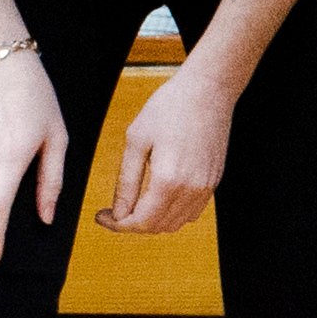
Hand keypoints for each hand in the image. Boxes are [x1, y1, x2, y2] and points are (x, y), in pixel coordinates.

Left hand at [100, 59, 235, 234]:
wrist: (208, 90)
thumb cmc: (169, 108)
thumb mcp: (136, 140)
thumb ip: (127, 181)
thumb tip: (118, 212)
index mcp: (169, 180)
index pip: (141, 222)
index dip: (117, 225)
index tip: (101, 217)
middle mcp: (192, 189)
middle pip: (158, 226)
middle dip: (132, 224)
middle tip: (113, 211)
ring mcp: (207, 187)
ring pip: (176, 223)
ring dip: (152, 221)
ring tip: (133, 204)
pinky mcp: (214, 181)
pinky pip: (192, 212)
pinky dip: (172, 213)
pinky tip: (156, 198)